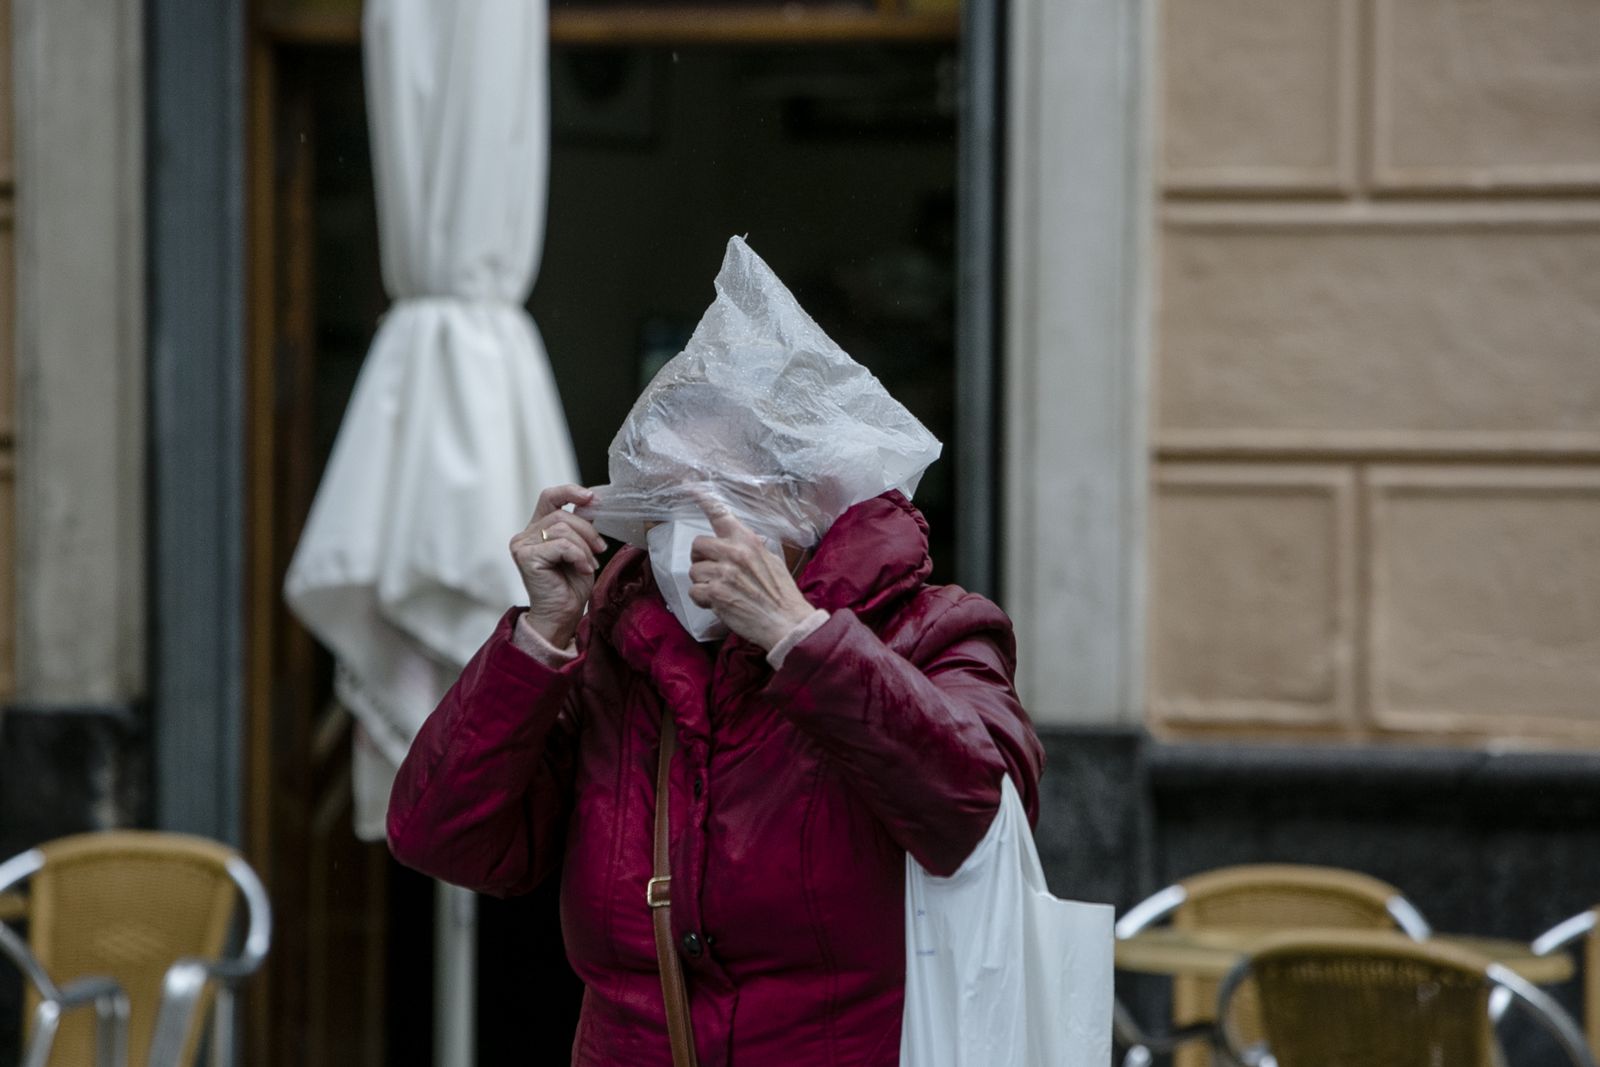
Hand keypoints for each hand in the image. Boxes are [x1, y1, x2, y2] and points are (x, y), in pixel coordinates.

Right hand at [510, 484, 606, 647]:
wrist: (562, 615)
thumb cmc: (570, 586)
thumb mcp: (580, 549)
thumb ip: (580, 528)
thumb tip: (592, 504)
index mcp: (537, 529)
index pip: (549, 497)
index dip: (570, 492)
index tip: (592, 497)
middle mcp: (525, 535)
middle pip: (561, 514)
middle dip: (587, 531)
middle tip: (600, 550)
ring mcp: (522, 545)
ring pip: (562, 529)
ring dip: (583, 547)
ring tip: (588, 565)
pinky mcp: (526, 557)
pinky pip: (561, 545)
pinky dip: (578, 556)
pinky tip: (582, 569)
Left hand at [687, 498, 814, 650]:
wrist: (787, 623)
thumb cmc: (781, 594)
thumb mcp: (772, 561)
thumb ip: (753, 548)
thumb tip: (746, 539)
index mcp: (748, 541)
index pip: (721, 514)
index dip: (702, 498)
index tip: (688, 484)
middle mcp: (734, 553)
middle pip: (698, 544)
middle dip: (701, 559)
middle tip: (714, 572)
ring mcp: (724, 573)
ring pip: (694, 571)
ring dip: (704, 584)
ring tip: (722, 592)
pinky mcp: (716, 594)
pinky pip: (695, 591)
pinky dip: (703, 600)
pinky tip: (718, 604)